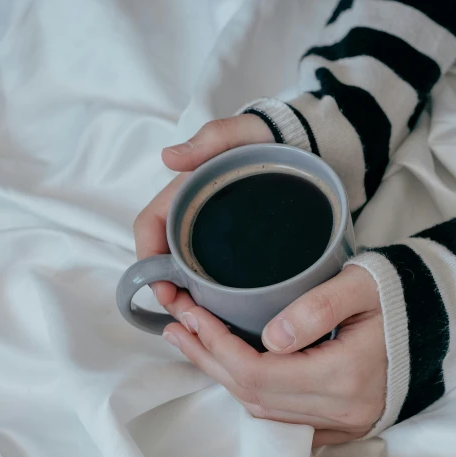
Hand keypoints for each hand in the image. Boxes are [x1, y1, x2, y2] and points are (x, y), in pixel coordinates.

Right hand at [133, 114, 272, 304]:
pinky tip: (226, 313)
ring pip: (188, 273)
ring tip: (206, 323)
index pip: (150, 229)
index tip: (165, 291)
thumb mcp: (239, 134)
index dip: (148, 262)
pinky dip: (213, 297)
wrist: (307, 145)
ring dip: (188, 300)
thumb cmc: (267, 138)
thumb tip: (168, 157)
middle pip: (165, 260)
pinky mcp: (236, 248)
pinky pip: (214, 276)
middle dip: (169, 292)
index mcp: (183, 193)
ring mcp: (213, 235)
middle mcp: (192, 216)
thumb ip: (210, 139)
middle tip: (190, 317)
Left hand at [161, 264, 386, 445]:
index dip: (216, 346)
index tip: (190, 315)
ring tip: (194, 344)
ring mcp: (344, 423)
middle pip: (253, 394)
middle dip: (208, 360)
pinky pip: (285, 421)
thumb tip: (270, 338)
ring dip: (224, 378)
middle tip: (177, 327)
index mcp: (345, 375)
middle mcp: (341, 409)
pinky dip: (252, 396)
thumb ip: (318, 307)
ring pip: (265, 411)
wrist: (437, 321)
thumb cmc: (399, 296)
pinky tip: (230, 372)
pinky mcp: (345, 426)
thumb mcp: (362, 285)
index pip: (257, 372)